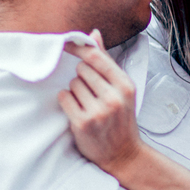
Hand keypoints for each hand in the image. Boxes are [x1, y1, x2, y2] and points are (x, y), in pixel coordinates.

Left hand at [58, 31, 143, 171]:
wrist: (123, 155)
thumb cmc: (121, 120)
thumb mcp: (122, 90)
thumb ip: (107, 62)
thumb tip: (94, 33)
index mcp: (125, 85)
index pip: (96, 57)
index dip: (78, 48)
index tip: (67, 44)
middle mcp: (113, 97)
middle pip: (82, 69)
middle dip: (82, 78)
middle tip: (91, 94)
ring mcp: (98, 111)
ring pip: (72, 84)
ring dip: (75, 92)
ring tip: (87, 105)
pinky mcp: (82, 123)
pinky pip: (64, 98)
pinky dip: (67, 102)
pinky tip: (77, 111)